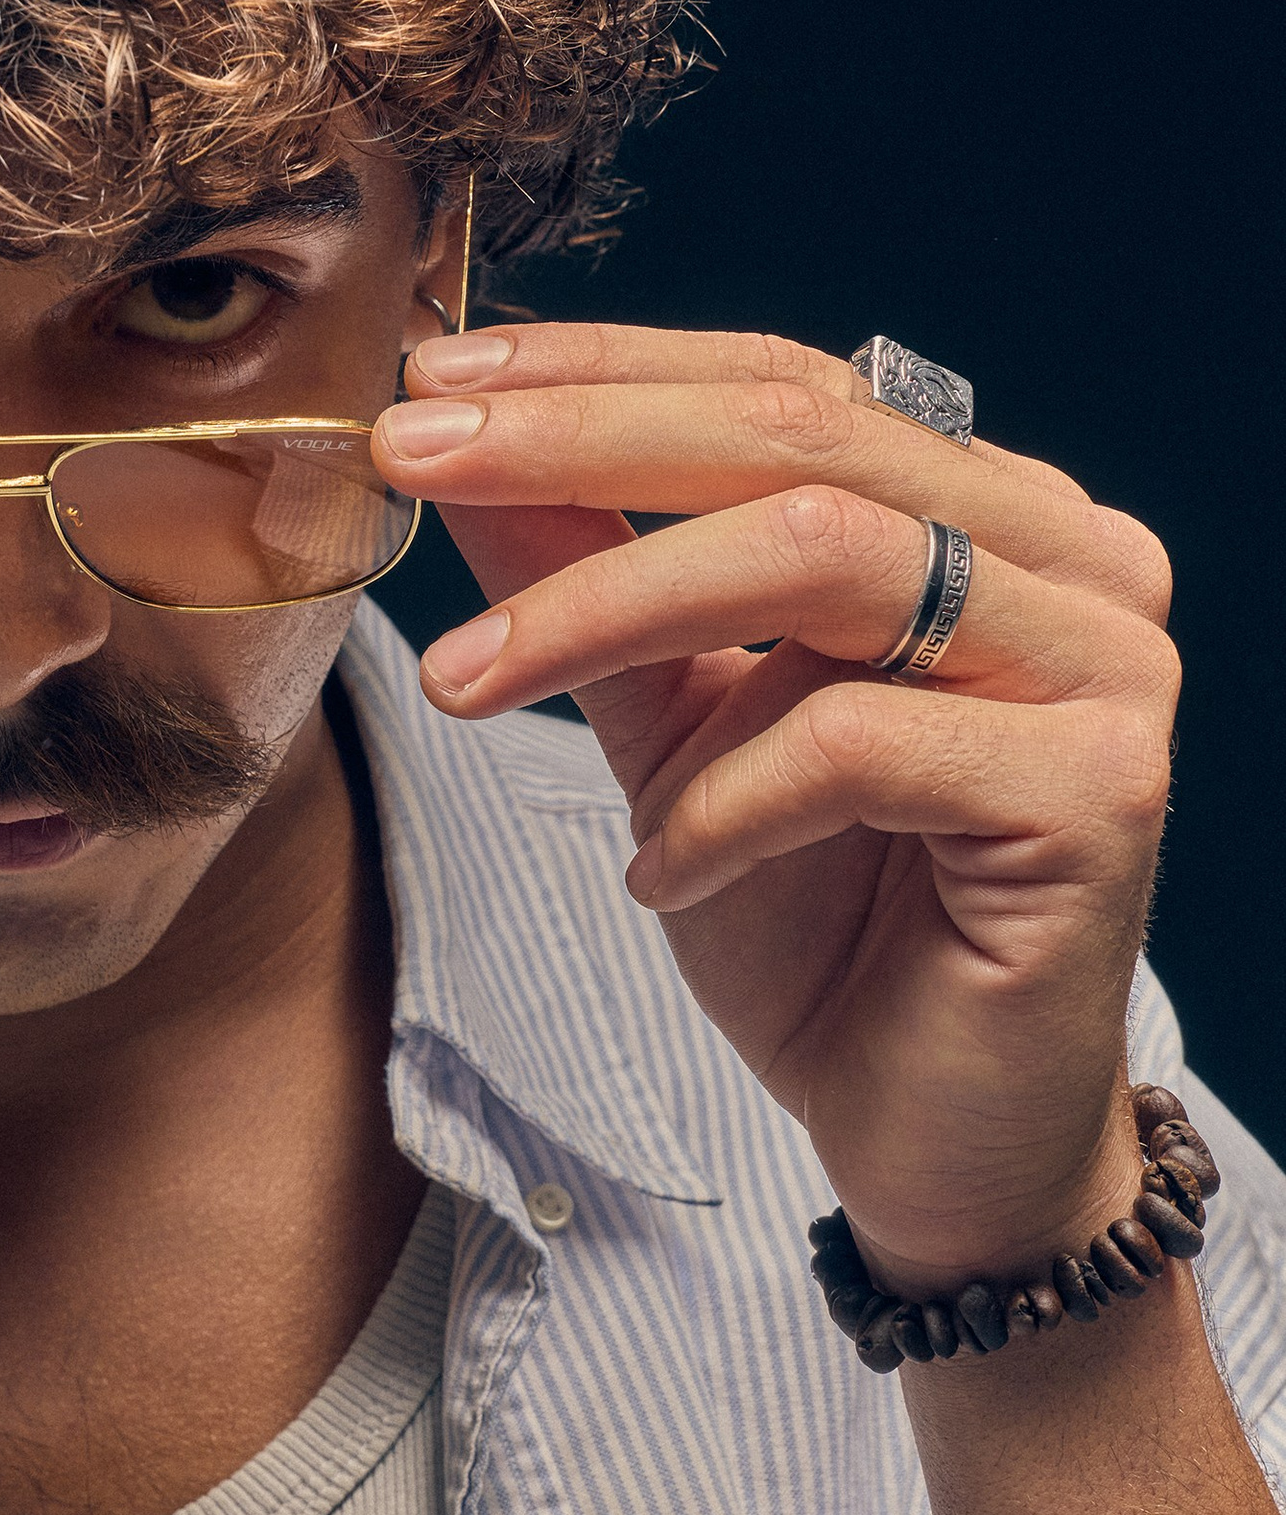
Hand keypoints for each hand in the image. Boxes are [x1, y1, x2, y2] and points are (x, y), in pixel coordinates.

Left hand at [376, 325, 1179, 1292]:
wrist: (933, 1142)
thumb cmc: (824, 931)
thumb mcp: (668, 727)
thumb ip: (587, 578)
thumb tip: (454, 439)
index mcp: (987, 511)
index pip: (787, 386)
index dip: (602, 372)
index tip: (427, 384)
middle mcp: (1070, 561)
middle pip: (802, 440)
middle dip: (579, 442)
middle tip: (410, 462)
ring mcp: (1104, 667)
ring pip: (825, 558)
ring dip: (608, 609)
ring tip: (469, 684)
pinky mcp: (1100, 792)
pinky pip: (857, 743)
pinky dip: (721, 804)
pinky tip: (662, 873)